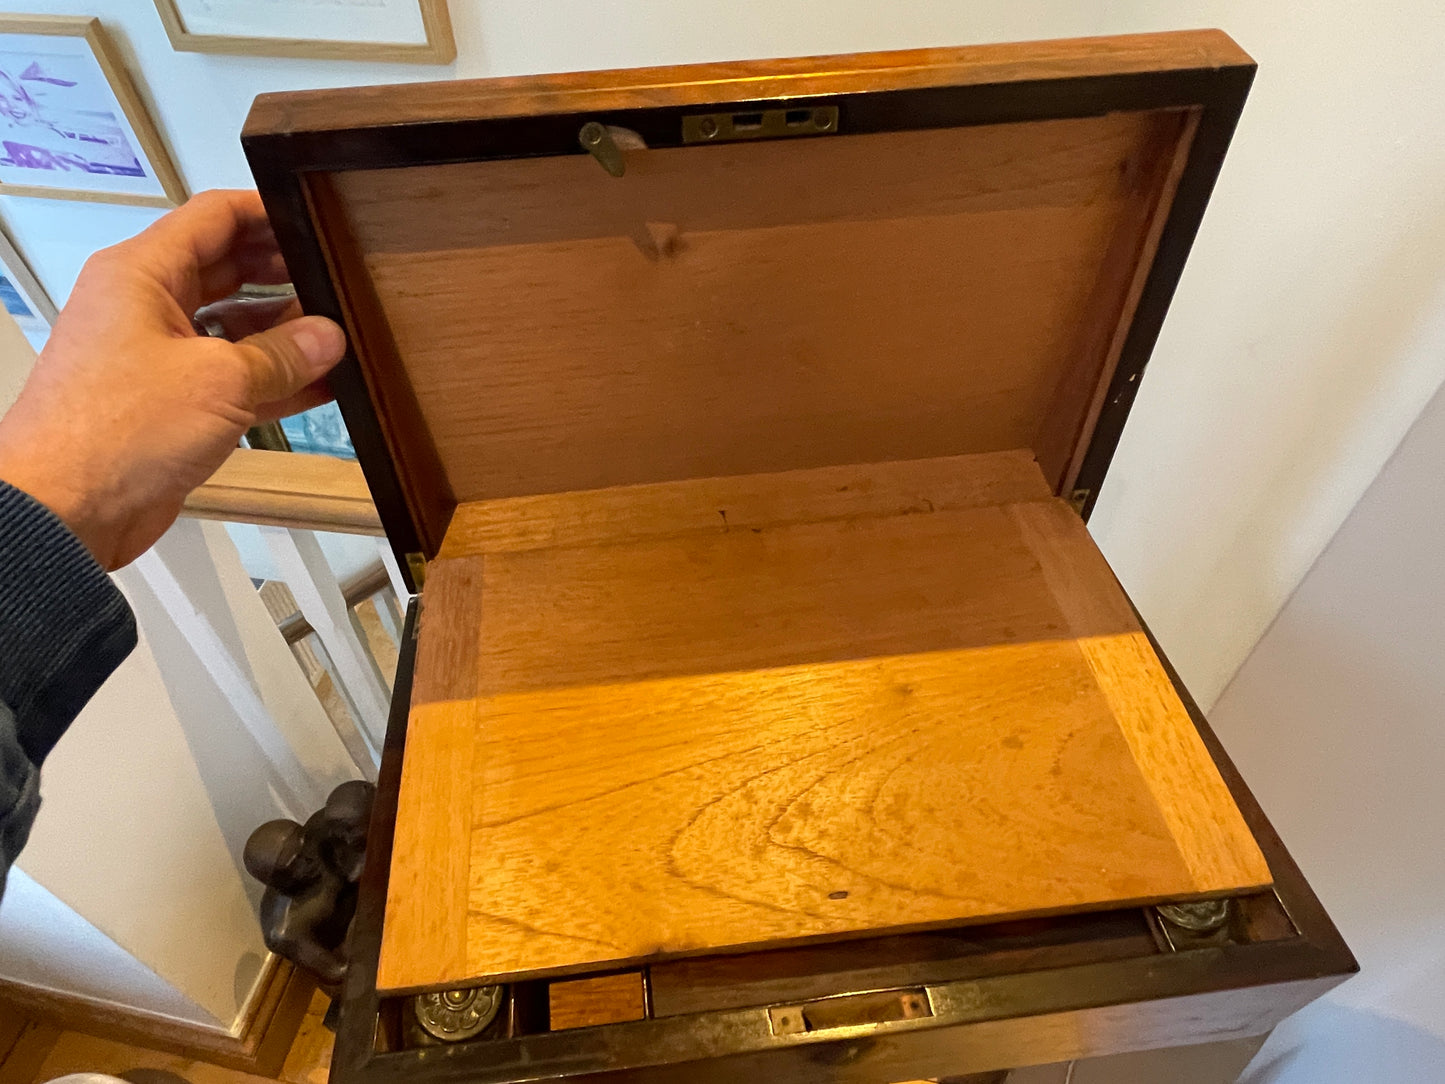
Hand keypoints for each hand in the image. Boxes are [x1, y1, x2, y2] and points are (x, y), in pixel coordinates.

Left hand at [0, 190, 345, 569]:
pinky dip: (271, 381)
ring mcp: (156, 358)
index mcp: (140, 274)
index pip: (212, 218)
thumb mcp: (221, 380)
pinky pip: (230, 379)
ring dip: (283, 336)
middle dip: (281, 276)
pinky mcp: (168, 405)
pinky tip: (318, 387)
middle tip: (334, 281)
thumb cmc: (111, 433)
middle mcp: (144, 308)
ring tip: (338, 340)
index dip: (265, 213)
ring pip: (231, 329)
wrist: (66, 509)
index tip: (312, 220)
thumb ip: (283, 355)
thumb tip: (326, 337)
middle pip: (224, 271)